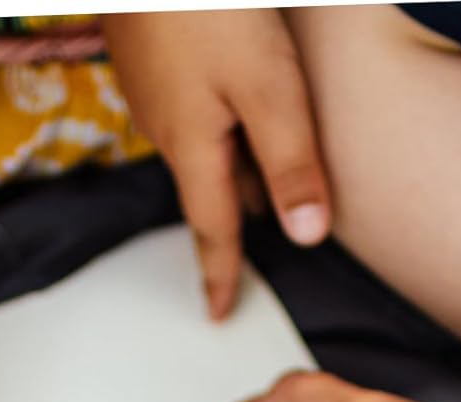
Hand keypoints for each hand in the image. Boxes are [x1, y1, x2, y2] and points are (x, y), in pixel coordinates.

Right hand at [103, 9, 332, 318]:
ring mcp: (155, 93)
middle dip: (230, 219)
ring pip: (201, 148)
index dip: (221, 275)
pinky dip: (216, 127)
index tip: (219, 313)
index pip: (213, 230)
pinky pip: (190, 112)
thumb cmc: (208, 10)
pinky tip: (231, 105)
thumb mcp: (267, 86)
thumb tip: (307, 234)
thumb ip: (290, 160)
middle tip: (251, 248)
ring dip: (228, 167)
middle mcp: (167, 129)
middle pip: (207, 188)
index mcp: (194, 148)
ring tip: (255, 180)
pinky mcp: (152, 60)